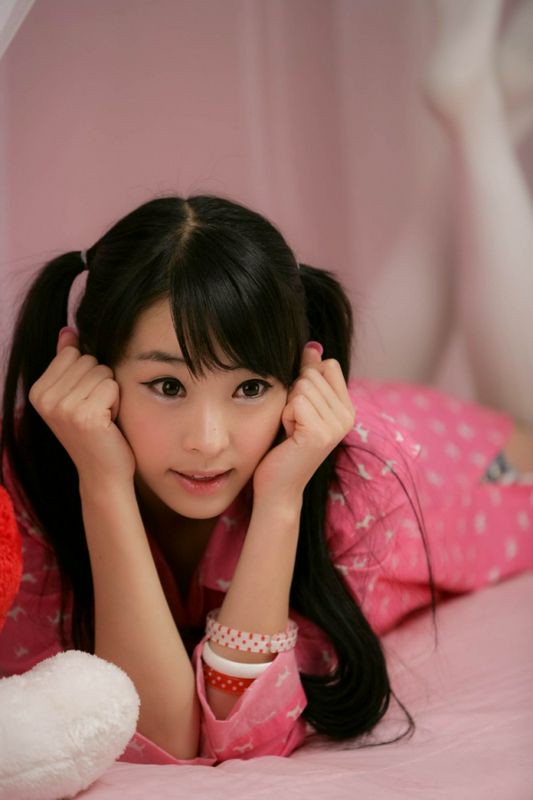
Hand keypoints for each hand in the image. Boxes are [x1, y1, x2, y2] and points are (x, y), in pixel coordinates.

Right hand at [29, 328, 135, 484]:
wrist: (103, 472)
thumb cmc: (95, 431)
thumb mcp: (75, 393)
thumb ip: (68, 360)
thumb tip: (68, 331)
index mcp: (38, 391)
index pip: (74, 353)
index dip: (88, 374)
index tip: (84, 401)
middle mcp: (44, 399)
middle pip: (89, 360)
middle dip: (100, 382)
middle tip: (95, 411)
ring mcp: (63, 408)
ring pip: (103, 371)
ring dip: (110, 392)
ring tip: (102, 416)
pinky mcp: (85, 416)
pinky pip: (113, 385)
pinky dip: (117, 401)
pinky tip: (109, 422)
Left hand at [252, 344, 354, 505]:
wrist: (278, 486)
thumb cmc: (284, 445)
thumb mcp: (300, 405)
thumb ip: (310, 375)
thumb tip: (312, 345)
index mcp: (347, 408)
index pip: (328, 365)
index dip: (306, 378)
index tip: (301, 408)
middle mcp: (347, 417)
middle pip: (311, 374)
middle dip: (294, 395)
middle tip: (294, 424)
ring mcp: (336, 426)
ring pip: (302, 386)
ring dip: (288, 406)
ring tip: (292, 430)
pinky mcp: (319, 434)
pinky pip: (295, 402)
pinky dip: (285, 416)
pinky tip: (289, 436)